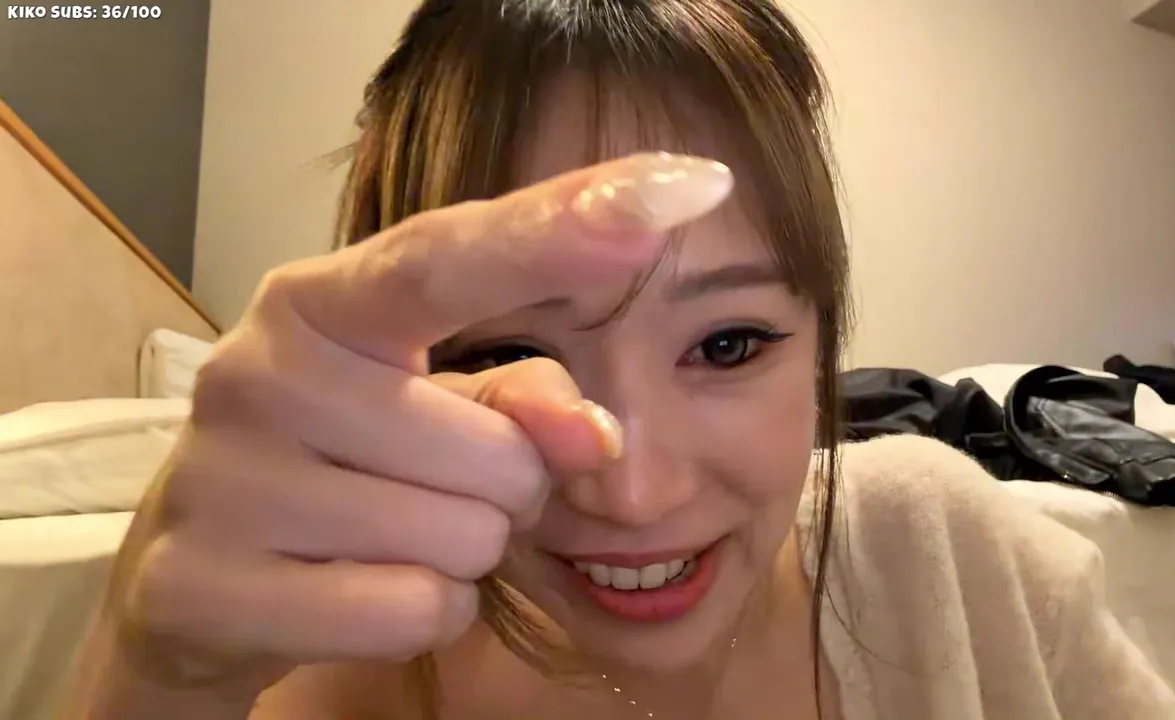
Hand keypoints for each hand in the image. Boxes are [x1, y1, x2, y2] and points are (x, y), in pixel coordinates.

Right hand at [106, 153, 733, 696]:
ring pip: (466, 539)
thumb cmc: (350, 464)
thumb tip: (592, 434)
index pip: (448, 258)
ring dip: (463, 554)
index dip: (561, 227)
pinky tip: (356, 591)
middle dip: (507, 489)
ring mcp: (221, 481)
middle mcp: (257, 372)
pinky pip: (413, 613)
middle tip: (434, 486)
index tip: (680, 188)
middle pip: (502, 452)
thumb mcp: (439, 407)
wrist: (200, 574)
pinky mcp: (203, 587)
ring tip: (387, 534)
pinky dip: (421, 616)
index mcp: (318, 301)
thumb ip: (525, 394)